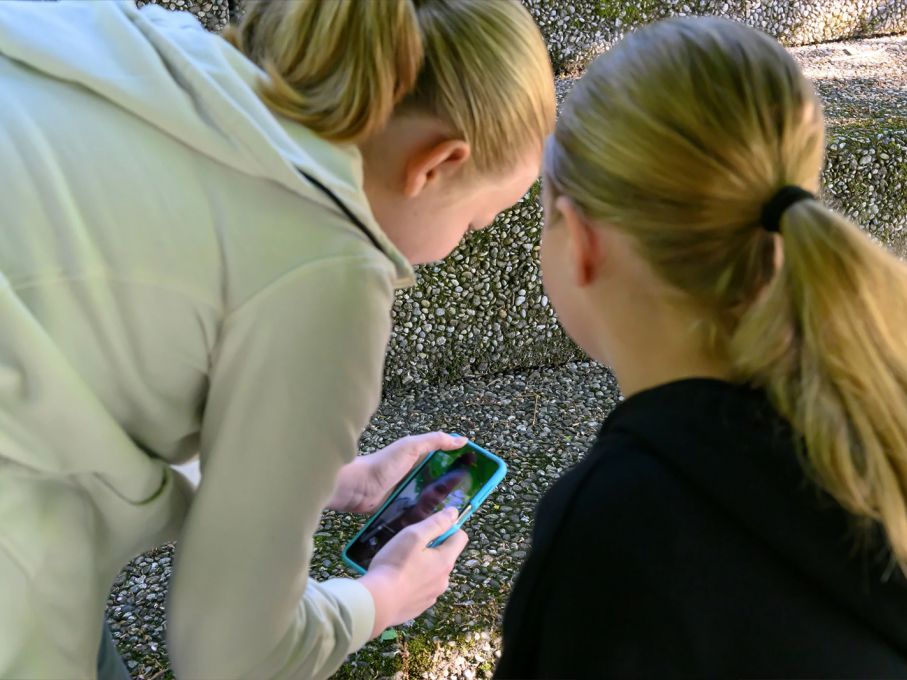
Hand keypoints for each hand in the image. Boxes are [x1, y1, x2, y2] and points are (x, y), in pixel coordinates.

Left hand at [326, 432, 467, 513]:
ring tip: (456, 512)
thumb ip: (434, 441)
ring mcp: (407, 492)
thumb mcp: (410, 447)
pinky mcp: (401, 508)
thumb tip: (461, 439)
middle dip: (453, 488)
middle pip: (439, 481)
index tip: (475, 472)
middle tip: (469, 497)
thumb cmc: (382, 464)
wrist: (357, 489)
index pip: (444, 459)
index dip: (459, 464)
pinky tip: (437, 521)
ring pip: (431, 498)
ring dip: (441, 503)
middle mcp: (414, 474)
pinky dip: (427, 515)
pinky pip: (419, 512)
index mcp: (417, 457)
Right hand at [359, 507, 468, 636]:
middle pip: (445, 556)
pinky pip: (422, 589)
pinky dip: (413, 583)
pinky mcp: (420, 607)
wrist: (377, 603)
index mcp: (445, 561)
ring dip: (422, 566)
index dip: (448, 528)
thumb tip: (454, 513)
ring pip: (433, 573)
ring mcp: (432, 595)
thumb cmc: (395, 564)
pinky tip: (397, 582)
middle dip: (431, 548)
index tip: (429, 530)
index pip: (461, 537)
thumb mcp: (414, 535)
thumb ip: (436, 523)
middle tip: (408, 547)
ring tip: (400, 565)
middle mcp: (444, 580)